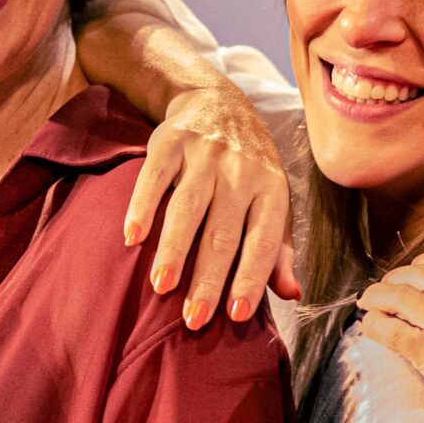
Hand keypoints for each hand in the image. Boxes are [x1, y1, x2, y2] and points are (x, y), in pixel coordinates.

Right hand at [128, 83, 300, 329]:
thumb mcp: (272, 203)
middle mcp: (242, 172)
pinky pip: (155, 177)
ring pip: (188, 208)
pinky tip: (131, 237)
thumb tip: (292, 294)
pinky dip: (142, 207)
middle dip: (208, 278)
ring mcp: (206, 155)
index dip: (249, 279)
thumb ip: (278, 250)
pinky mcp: (171, 142)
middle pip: (223, 233)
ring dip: (174, 249)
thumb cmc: (249, 170)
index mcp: (272, 190)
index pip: (262, 242)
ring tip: (161, 287)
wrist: (219, 103)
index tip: (236, 316)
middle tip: (193, 319)